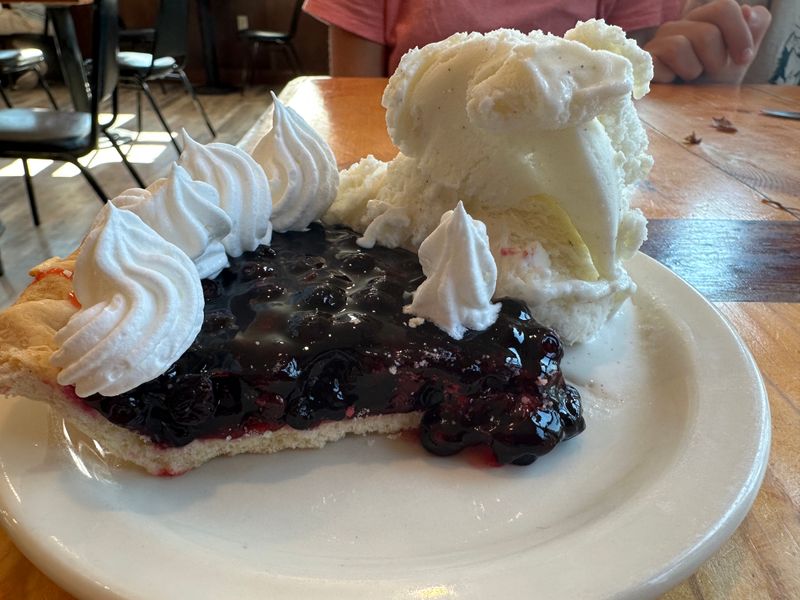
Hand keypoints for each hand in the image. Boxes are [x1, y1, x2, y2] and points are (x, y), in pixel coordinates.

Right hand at [644, 0, 770, 83]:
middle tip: (708, 73)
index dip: (739, 35)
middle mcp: (680, 26)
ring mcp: (659, 42)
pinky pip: (660, 61)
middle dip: (715, 60)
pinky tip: (671, 84)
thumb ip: (754, 28)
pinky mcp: (644, 61)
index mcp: (704, 20)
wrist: (689, 118)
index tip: (743, 59)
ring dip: (692, 71)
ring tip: (688, 80)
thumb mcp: (740, 58)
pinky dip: (671, 78)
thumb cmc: (712, 87)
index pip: (724, 9)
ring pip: (680, 46)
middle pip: (706, 32)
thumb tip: (749, 10)